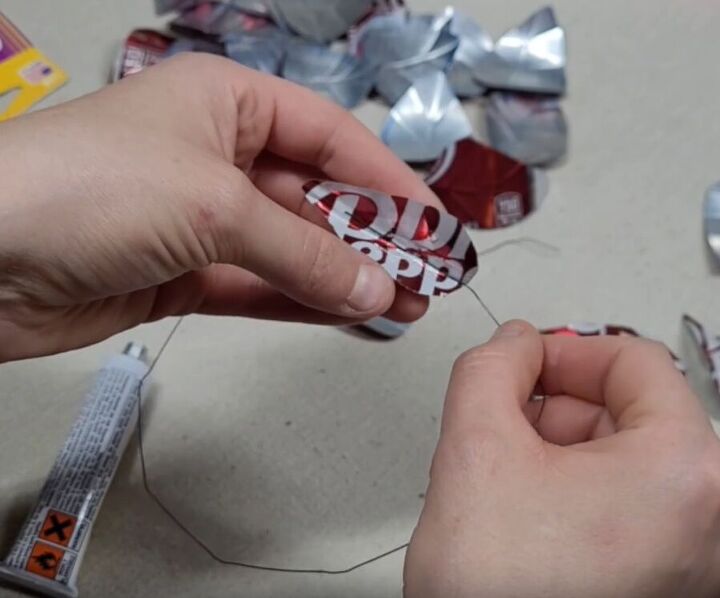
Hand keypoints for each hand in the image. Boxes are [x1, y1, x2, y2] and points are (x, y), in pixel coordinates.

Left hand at [0, 54, 439, 361]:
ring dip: (346, 279)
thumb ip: (302, 251)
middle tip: (428, 278)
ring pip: (292, 250)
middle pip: (316, 199)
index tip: (435, 226)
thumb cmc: (89, 189)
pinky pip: (259, 287)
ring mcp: (201, 220)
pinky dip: (303, 302)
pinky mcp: (183, 275)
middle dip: (373, 241)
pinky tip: (349, 316)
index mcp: (227, 103)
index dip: (388, 183)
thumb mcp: (215, 205)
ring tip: (403, 307)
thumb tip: (375, 291)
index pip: (330, 139)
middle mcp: (217, 157)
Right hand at [405, 320, 719, 597]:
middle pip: (627, 410)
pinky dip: (568, 488)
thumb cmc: (497, 597)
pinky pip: (619, 501)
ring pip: (617, 455)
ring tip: (503, 482)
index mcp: (685, 473)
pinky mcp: (662, 577)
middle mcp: (706, 516)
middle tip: (498, 427)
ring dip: (552, 449)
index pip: (633, 361)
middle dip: (550, 408)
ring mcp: (688, 553)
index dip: (562, 353)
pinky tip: (523, 510)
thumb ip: (490, 369)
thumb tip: (512, 343)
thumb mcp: (476, 449)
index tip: (518, 366)